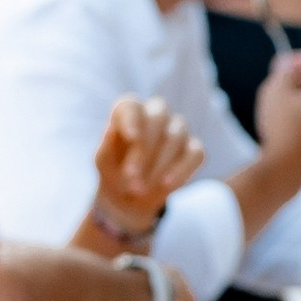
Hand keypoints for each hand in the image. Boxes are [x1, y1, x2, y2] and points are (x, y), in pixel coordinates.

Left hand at [94, 94, 204, 231]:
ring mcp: (178, 130)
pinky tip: (166, 184)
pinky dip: (181, 169)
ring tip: (141, 188)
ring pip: (176, 136)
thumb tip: (110, 130)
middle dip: (146, 147)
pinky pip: (196, 153)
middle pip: (158, 116)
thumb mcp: (104, 163)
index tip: (131, 137)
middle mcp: (156, 115)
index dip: (133, 118)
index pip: (132, 105)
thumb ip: (106, 147)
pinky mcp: (194, 149)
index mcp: (130, 112)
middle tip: (132, 175)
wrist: (132, 195)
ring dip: (158, 164)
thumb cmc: (115, 172)